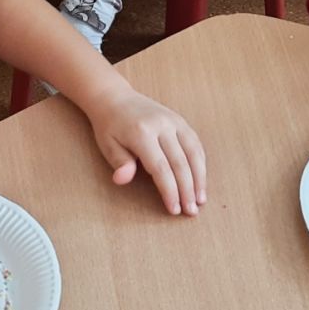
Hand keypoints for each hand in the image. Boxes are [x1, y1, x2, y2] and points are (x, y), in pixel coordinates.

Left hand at [85, 85, 206, 215]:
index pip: (160, 167)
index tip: (174, 210)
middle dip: (187, 190)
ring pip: (194, 153)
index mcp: (142, 133)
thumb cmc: (110, 126)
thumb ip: (119, 163)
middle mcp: (162, 125)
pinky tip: (201, 180)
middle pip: (180, 162)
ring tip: (201, 200)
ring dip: (200, 178)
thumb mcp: (107, 145)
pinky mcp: (181, 121)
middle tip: (191, 211)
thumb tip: (123, 180)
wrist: (115, 98)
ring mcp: (174, 121)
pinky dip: (200, 164)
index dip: (169, 190)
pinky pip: (195, 144)